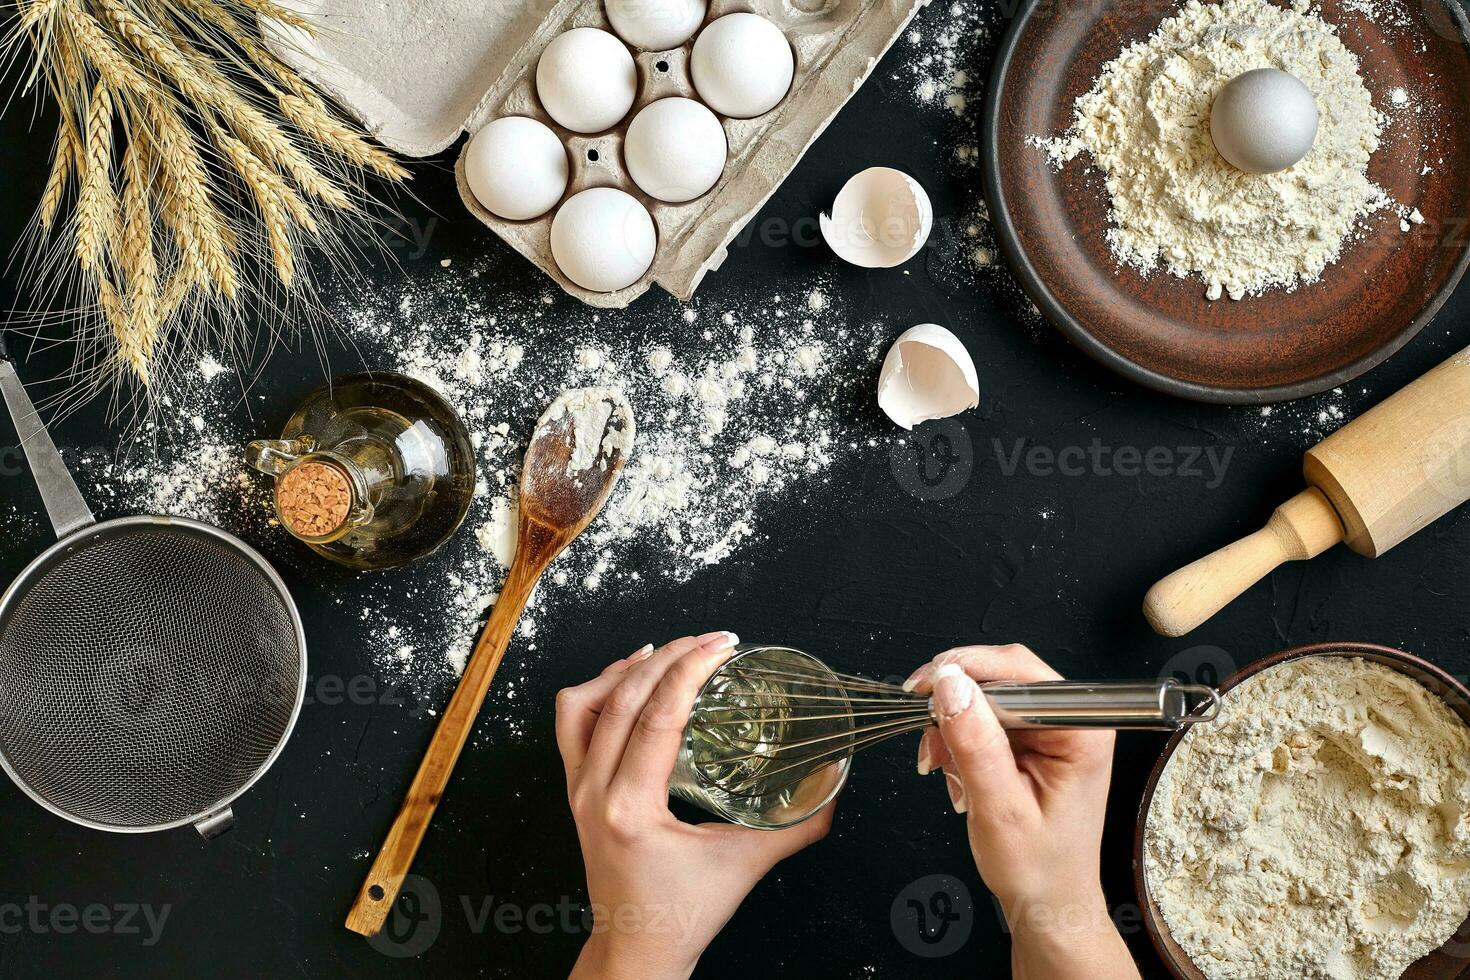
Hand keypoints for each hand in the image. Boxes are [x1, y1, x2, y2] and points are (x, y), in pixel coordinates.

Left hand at [559, 633, 834, 979]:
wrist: (636, 948)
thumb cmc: (682, 915)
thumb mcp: (746, 865)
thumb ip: (798, 824)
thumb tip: (834, 780)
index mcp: (631, 808)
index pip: (658, 715)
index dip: (691, 668)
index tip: (723, 645)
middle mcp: (594, 792)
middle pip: (623, 697)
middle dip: (670, 656)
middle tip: (711, 640)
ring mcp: (577, 789)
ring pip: (584, 703)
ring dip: (627, 668)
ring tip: (667, 650)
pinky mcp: (574, 790)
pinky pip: (573, 723)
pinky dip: (600, 691)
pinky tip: (631, 678)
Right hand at [906, 645, 1138, 979]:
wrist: (1048, 902)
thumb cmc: (1039, 868)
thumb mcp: (999, 807)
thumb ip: (975, 742)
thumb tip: (950, 684)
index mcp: (1081, 730)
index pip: (1019, 669)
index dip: (966, 671)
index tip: (925, 688)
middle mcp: (1072, 720)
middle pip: (999, 677)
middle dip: (956, 707)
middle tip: (930, 738)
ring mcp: (1051, 729)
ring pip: (985, 696)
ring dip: (954, 728)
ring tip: (944, 768)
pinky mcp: (1033, 740)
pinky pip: (984, 719)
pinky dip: (960, 741)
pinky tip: (957, 772)